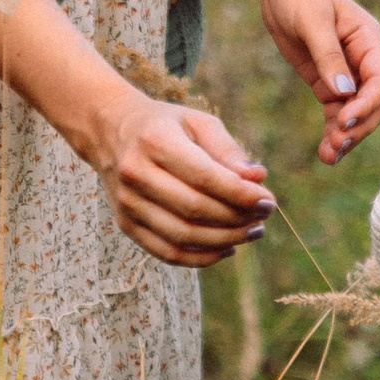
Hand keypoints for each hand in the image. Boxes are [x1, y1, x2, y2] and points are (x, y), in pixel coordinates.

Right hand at [95, 94, 270, 268]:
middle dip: (237, 218)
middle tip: (264, 216)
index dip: (240, 194)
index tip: (268, 200)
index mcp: (154, 141)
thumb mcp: (197, 122)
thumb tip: (257, 179)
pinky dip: (202, 257)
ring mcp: (127, 203)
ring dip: (225, 240)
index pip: (203, 176)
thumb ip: (228, 150)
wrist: (111, 132)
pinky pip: (168, 253)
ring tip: (252, 232)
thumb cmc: (166, 126)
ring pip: (183, 236)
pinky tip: (227, 248)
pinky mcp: (126, 225)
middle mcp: (135, 173)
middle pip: (194, 209)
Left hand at [256, 0, 379, 163]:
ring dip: (347, 136)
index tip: (343, 121)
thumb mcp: (312, 21)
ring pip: (358, 114)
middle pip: (374, 103)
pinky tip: (325, 151)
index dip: (367, 105)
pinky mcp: (328, 83)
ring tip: (328, 157)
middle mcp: (364, 60)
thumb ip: (328, 56)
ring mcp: (347, 74)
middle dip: (358, 127)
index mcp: (369, 41)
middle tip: (335, 145)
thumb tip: (345, 93)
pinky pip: (338, 113)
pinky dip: (334, 132)